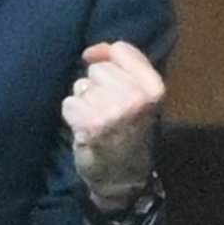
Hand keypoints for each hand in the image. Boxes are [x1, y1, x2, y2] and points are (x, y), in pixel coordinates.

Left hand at [61, 41, 164, 210]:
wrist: (124, 175)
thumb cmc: (131, 130)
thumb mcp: (141, 95)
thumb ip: (123, 66)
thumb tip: (91, 51)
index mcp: (154, 87)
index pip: (122, 49)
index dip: (106, 55)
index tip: (103, 70)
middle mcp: (136, 97)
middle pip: (99, 69)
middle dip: (97, 85)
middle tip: (108, 107)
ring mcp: (114, 111)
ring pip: (81, 86)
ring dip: (85, 101)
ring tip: (98, 118)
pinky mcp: (91, 124)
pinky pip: (69, 103)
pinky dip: (73, 115)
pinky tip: (86, 127)